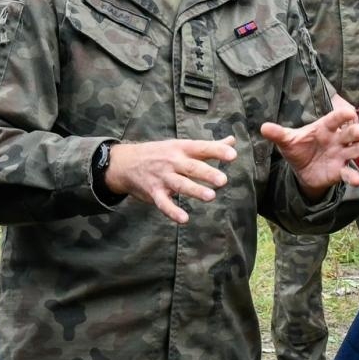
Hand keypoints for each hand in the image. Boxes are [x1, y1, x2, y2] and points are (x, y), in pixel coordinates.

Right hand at [106, 138, 236, 223]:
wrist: (125, 162)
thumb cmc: (161, 153)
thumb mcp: (182, 146)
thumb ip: (208, 146)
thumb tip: (232, 141)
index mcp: (182, 148)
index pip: (202, 148)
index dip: (217, 151)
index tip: (233, 155)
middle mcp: (173, 162)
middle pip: (192, 167)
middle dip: (207, 173)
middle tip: (223, 180)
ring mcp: (163, 177)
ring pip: (180, 184)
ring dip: (194, 190)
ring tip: (210, 197)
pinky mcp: (154, 192)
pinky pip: (163, 203)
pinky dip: (172, 211)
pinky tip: (184, 219)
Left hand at [262, 102, 358, 194]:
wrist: (301, 170)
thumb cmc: (298, 148)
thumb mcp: (287, 141)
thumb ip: (278, 134)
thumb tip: (263, 127)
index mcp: (325, 128)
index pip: (336, 119)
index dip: (343, 115)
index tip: (350, 112)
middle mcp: (337, 140)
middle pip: (351, 133)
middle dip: (356, 132)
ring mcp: (341, 155)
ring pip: (356, 150)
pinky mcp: (340, 171)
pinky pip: (349, 173)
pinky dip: (353, 177)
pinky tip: (356, 181)